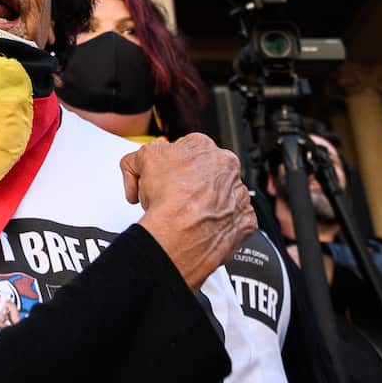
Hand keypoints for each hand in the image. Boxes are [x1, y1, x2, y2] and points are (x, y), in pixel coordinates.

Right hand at [121, 134, 255, 290]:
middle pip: (204, 171)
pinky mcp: (244, 219)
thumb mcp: (141, 160)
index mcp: (203, 147)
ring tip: (184, 215)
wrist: (183, 235)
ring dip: (205, 202)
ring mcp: (237, 193)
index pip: (184, 149)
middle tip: (169, 197)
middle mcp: (226, 167)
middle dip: (188, 182)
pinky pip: (231, 218)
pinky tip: (201, 226)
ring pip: (219, 194)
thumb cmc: (169, 199)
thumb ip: (139, 156)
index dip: (167, 165)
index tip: (159, 177)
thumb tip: (137, 165)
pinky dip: (217, 222)